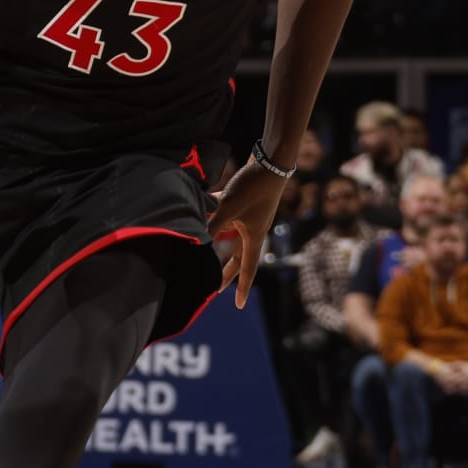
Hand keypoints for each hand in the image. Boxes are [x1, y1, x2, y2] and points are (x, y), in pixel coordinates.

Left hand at [207, 159, 286, 308]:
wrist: (272, 161)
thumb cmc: (252, 187)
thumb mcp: (228, 208)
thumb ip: (211, 226)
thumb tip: (195, 241)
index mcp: (253, 237)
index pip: (246, 269)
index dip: (241, 288)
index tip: (238, 305)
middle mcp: (254, 230)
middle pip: (238, 256)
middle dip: (226, 271)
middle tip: (216, 287)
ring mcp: (252, 216)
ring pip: (232, 234)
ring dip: (219, 240)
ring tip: (205, 247)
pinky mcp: (248, 202)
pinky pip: (231, 215)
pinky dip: (218, 214)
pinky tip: (205, 206)